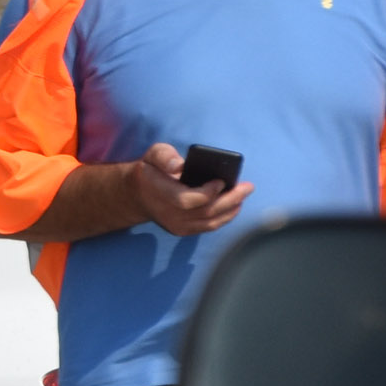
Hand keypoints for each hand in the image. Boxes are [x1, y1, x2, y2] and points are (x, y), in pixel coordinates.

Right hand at [127, 142, 248, 237]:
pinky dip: (224, 217)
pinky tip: (234, 206)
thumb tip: (178, 166)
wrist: (138, 195)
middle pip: (205, 212)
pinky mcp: (182, 230)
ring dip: (231, 209)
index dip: (207, 193)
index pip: (186, 200)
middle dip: (230, 200)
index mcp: (159, 192)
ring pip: (210, 222)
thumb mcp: (153, 155)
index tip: (221, 181)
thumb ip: (164, 156)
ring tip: (244, 195)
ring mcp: (175, 225)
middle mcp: (167, 213)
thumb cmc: (151, 170)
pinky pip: (208, 227)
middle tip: (247, 187)